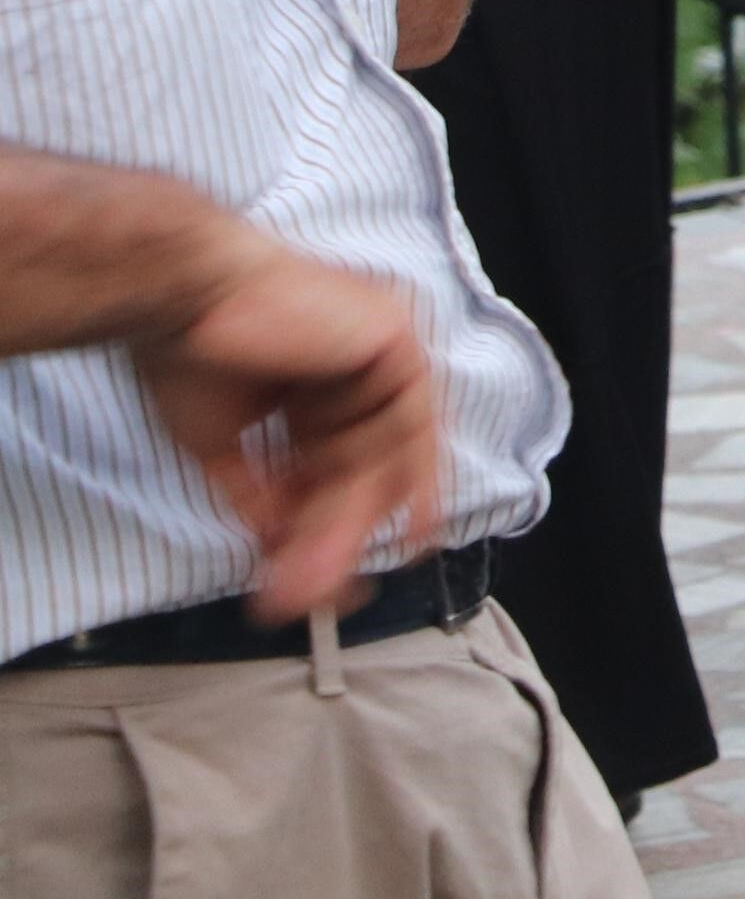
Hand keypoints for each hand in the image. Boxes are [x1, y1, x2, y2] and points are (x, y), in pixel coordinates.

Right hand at [130, 229, 440, 623]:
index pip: (336, 466)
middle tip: (316, 600)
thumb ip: (261, 499)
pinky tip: (401, 532)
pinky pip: (411, 428)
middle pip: (360, 470)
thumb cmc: (187, 355)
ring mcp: (381, 356)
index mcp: (317, 386)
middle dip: (336, 540)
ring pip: (381, 460)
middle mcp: (357, 372)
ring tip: (318, 584)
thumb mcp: (223, 447)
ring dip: (351, 528)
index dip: (331, 527)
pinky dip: (405, 483)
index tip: (325, 583)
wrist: (178, 299)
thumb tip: (281, 557)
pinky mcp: (396, 345)